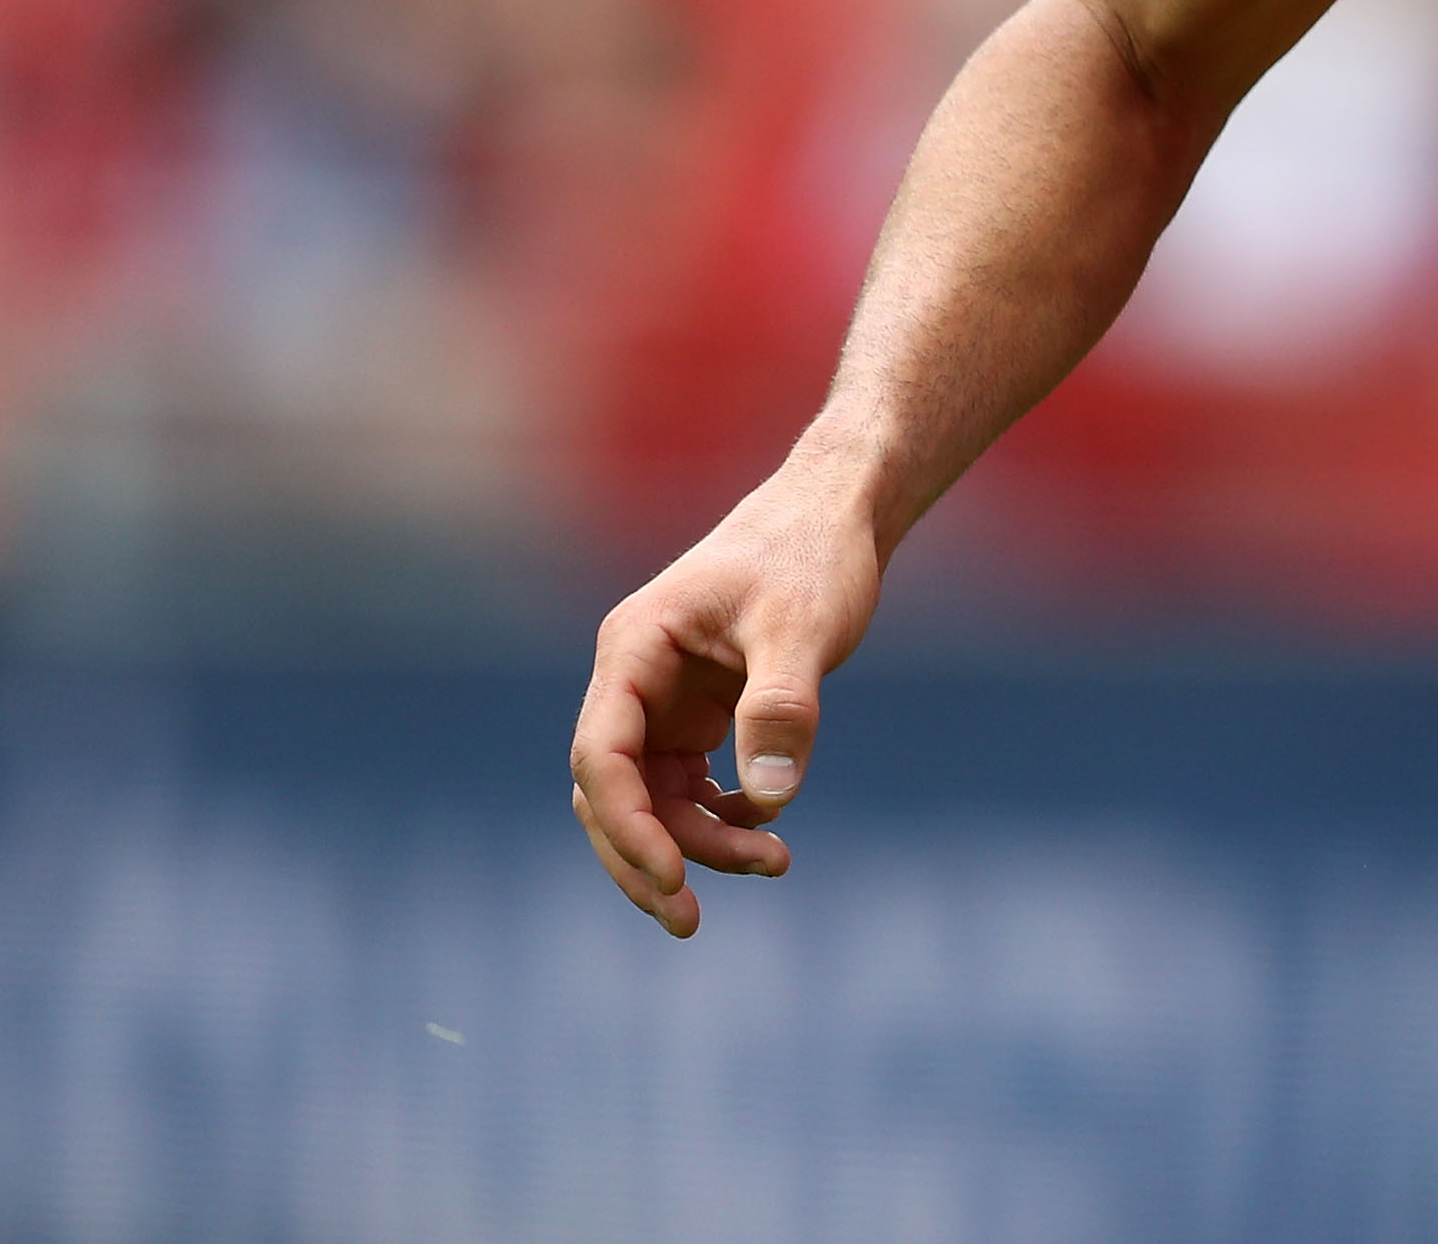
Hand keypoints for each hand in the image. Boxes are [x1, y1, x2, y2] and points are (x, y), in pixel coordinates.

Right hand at [567, 464, 884, 937]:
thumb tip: (770, 801)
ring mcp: (663, 703)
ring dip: (695, 845)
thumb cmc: (813, 555)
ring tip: (773, 863)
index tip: (673, 879)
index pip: (600, 755)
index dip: (626, 826)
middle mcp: (635, 680)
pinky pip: (688, 790)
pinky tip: (767, 828)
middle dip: (648, 859)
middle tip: (691, 921)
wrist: (837, 516)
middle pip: (611, 793)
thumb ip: (782, 708)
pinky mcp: (699, 718)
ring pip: (652, 801)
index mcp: (634, 649)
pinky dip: (720, 821)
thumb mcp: (802, 626)